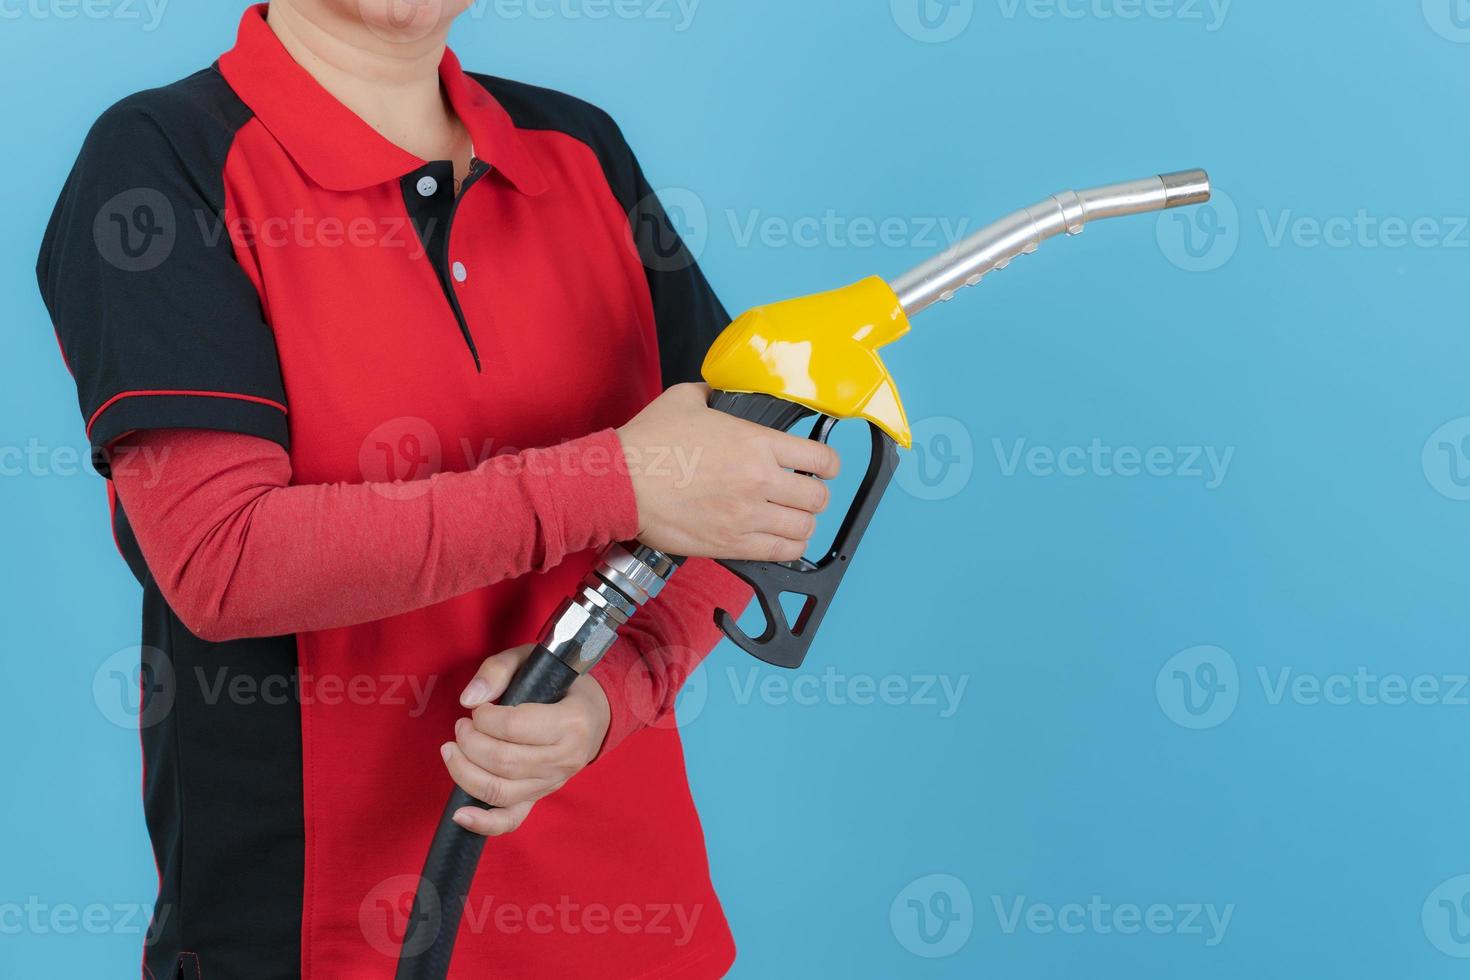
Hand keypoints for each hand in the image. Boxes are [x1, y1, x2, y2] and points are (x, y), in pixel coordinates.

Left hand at [441, 645, 610, 835]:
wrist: (592, 714)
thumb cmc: (560, 683)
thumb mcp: (532, 660)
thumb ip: (498, 671)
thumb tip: (469, 699)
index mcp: (571, 722)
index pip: (514, 728)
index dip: (484, 718)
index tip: (479, 708)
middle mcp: (565, 759)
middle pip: (503, 762)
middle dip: (470, 742)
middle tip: (462, 725)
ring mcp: (552, 783)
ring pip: (500, 791)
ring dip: (465, 771)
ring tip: (452, 749)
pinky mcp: (539, 798)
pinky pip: (511, 819)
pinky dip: (483, 823)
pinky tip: (460, 815)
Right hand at [616, 383, 839, 560]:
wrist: (620, 483)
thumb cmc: (649, 443)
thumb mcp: (685, 399)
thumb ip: (714, 394)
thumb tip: (720, 394)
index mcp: (757, 443)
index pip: (821, 458)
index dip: (829, 464)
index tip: (824, 467)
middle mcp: (760, 481)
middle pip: (818, 498)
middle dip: (814, 495)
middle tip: (801, 493)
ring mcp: (748, 516)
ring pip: (804, 529)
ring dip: (802, 523)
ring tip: (790, 518)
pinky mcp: (732, 544)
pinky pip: (782, 553)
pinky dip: (789, 548)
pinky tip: (782, 541)